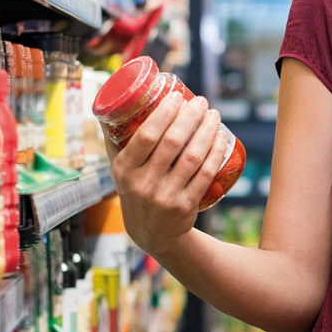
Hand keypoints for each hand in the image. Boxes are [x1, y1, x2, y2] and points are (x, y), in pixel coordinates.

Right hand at [103, 92, 226, 257]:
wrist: (153, 233)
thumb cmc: (136, 190)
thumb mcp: (119, 171)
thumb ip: (115, 140)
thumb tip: (112, 103)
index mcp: (124, 170)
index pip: (146, 136)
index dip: (164, 114)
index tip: (177, 97)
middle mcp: (143, 184)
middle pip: (173, 142)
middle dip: (190, 116)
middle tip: (200, 101)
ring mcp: (166, 196)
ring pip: (193, 156)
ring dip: (207, 131)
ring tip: (213, 115)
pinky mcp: (186, 205)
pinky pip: (206, 173)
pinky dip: (216, 152)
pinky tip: (220, 137)